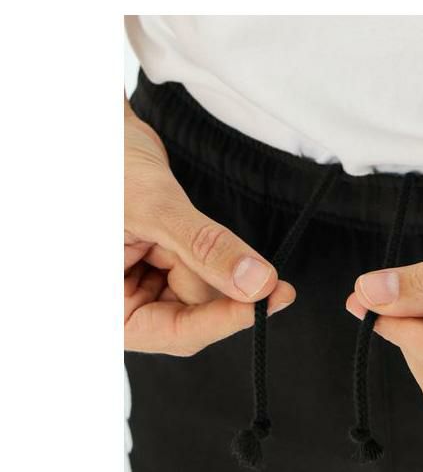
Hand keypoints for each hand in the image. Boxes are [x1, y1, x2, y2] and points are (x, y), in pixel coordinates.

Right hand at [124, 98, 294, 355]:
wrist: (103, 137)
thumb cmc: (106, 165)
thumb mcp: (155, 207)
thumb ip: (206, 247)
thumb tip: (257, 283)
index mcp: (103, 309)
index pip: (175, 334)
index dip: (225, 319)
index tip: (270, 299)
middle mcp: (121, 308)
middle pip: (194, 316)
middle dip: (214, 278)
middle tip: (233, 249)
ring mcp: (141, 293)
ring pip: (204, 295)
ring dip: (206, 258)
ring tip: (167, 221)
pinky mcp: (160, 276)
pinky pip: (202, 275)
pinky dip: (207, 252)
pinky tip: (175, 227)